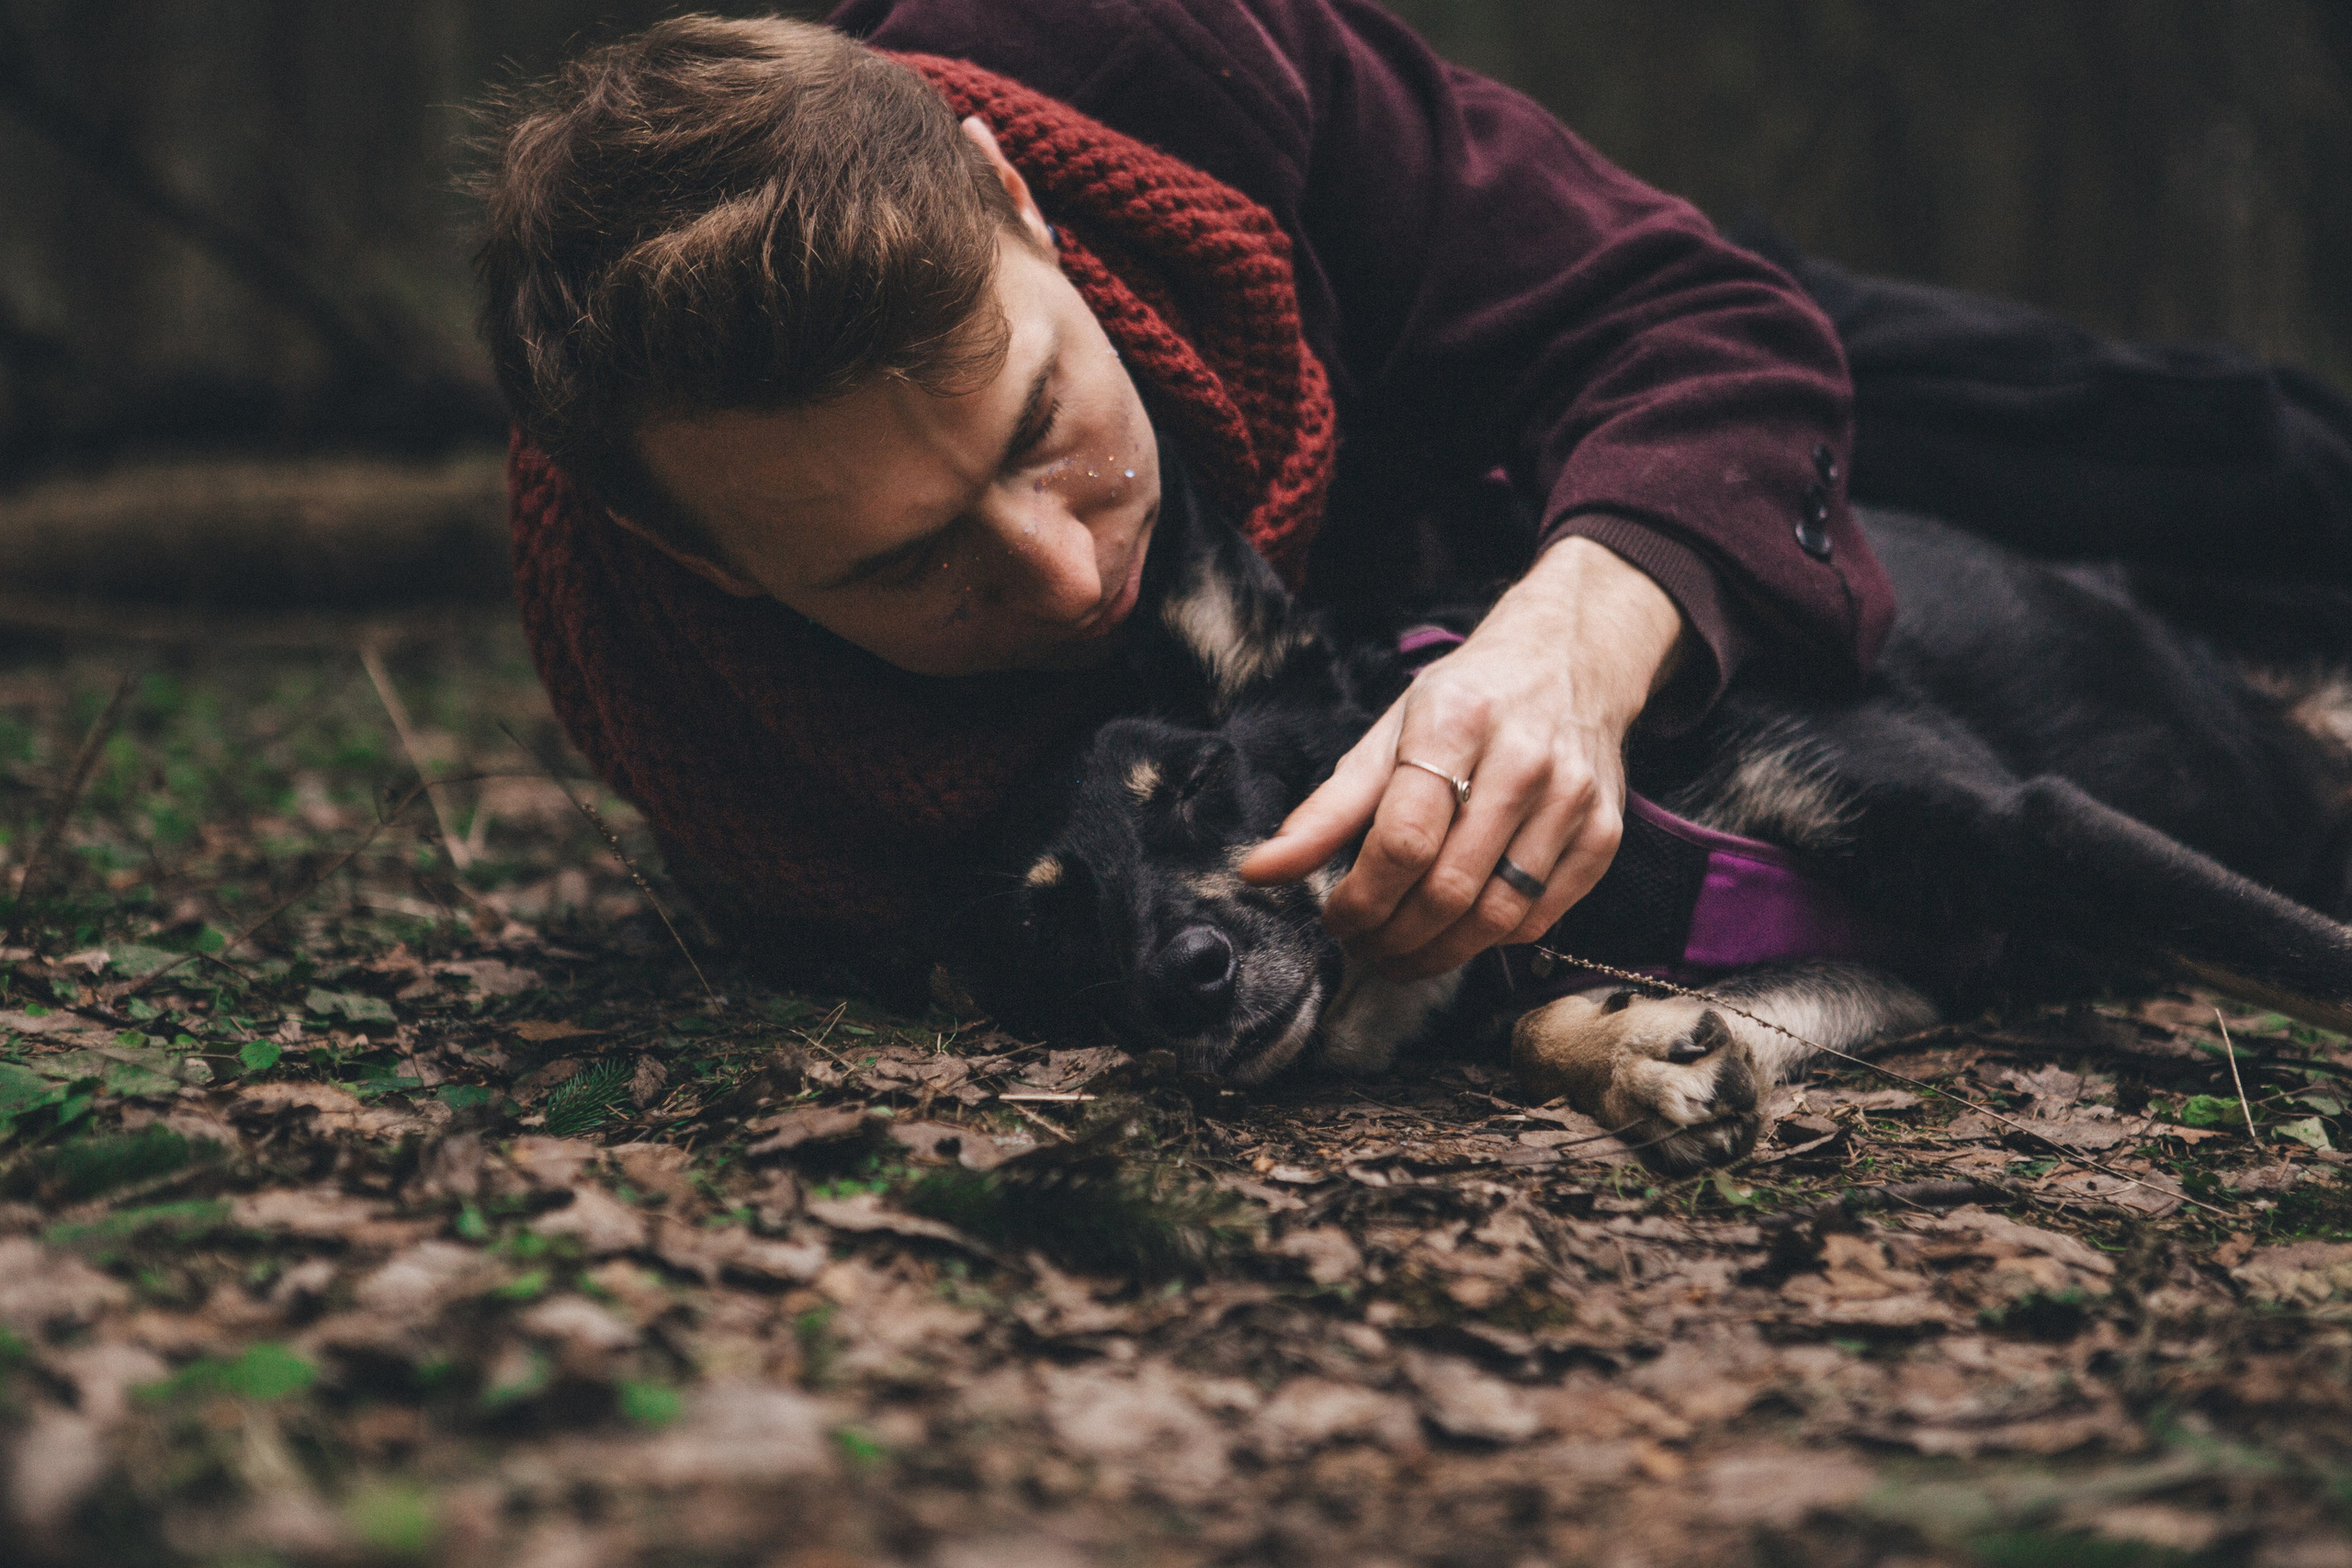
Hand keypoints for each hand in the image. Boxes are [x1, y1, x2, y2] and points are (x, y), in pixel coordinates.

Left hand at [1237, 535, 1685, 977]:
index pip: (1403, 840)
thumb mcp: (1389, 735)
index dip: (1360, 898)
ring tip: (1399, 953)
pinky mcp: (1604, 834)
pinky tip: (1458, 931)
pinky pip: (1540, 918)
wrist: (1570, 661)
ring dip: (1437, 953)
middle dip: (1392, 936)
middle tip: (1362, 945)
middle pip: (1449, 888)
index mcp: (1457, 723)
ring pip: (1497, 916)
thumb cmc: (1466, 702)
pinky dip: (1490, 940)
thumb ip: (1326, 812)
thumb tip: (1259, 873)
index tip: (1335, 918)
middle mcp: (1524, 760)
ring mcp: (1573, 800)